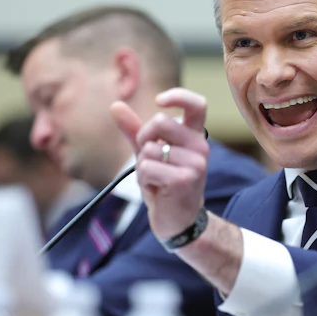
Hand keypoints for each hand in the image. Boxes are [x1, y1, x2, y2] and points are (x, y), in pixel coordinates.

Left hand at [111, 88, 209, 238]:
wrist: (178, 219)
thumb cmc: (165, 183)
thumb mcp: (150, 153)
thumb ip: (135, 130)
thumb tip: (115, 105)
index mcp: (195, 136)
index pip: (197, 105)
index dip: (178, 96)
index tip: (159, 101)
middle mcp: (201, 146)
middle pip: (161, 121)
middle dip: (144, 138)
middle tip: (150, 158)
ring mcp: (196, 163)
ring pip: (149, 149)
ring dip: (143, 166)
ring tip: (156, 180)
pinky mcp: (185, 180)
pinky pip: (147, 168)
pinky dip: (144, 180)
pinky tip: (157, 189)